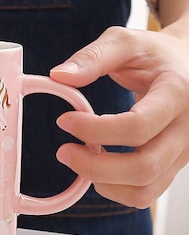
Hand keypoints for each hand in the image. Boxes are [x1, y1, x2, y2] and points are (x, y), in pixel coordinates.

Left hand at [50, 25, 188, 208]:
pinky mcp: (173, 165)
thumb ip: (92, 57)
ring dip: (102, 181)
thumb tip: (58, 76)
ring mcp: (183, 152)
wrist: (187, 66)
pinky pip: (146, 193)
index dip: (94, 129)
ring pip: (145, 189)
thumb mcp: (125, 41)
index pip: (137, 126)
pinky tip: (96, 166)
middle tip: (63, 151)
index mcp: (177, 93)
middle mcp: (187, 129)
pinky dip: (115, 189)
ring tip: (77, 158)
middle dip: (94, 166)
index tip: (64, 120)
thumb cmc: (154, 53)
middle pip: (143, 167)